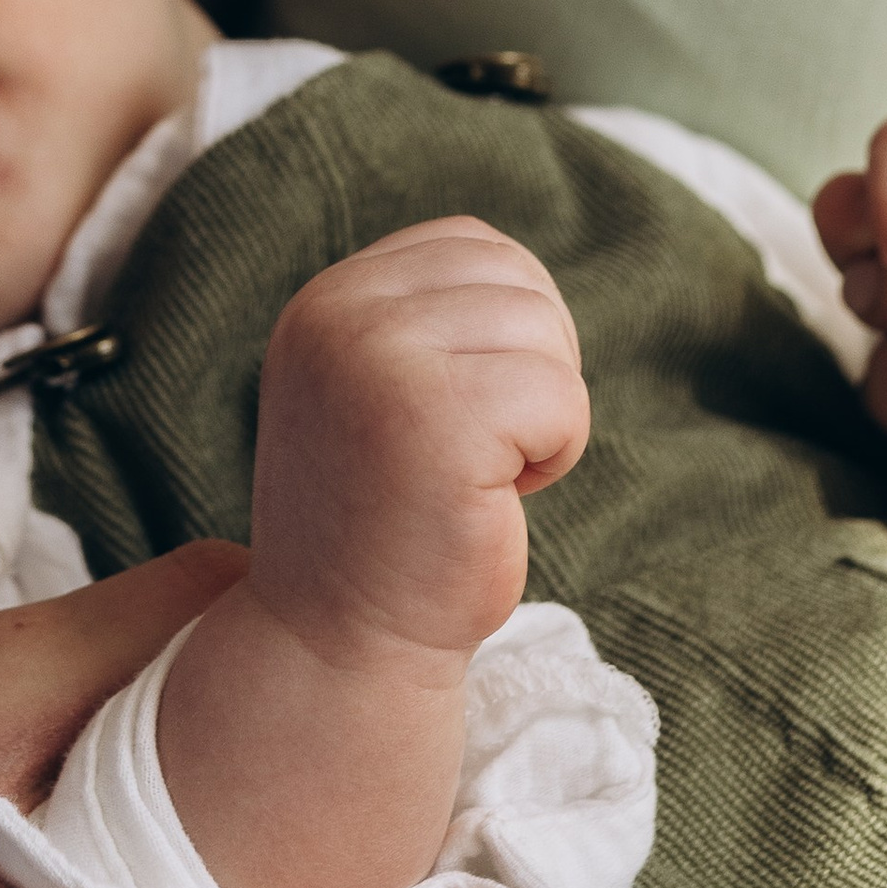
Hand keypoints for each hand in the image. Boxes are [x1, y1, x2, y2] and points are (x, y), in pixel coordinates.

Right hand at [250, 216, 588, 661]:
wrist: (340, 643)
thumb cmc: (384, 523)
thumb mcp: (372, 389)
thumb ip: (419, 319)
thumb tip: (518, 272)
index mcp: (324, 302)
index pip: (470, 244)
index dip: (506, 326)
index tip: (462, 411)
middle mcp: (338, 316)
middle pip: (517, 281)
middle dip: (531, 367)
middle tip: (477, 451)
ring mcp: (378, 364)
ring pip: (544, 334)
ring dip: (544, 414)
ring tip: (479, 475)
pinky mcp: (435, 423)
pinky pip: (562, 397)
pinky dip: (556, 453)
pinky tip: (494, 500)